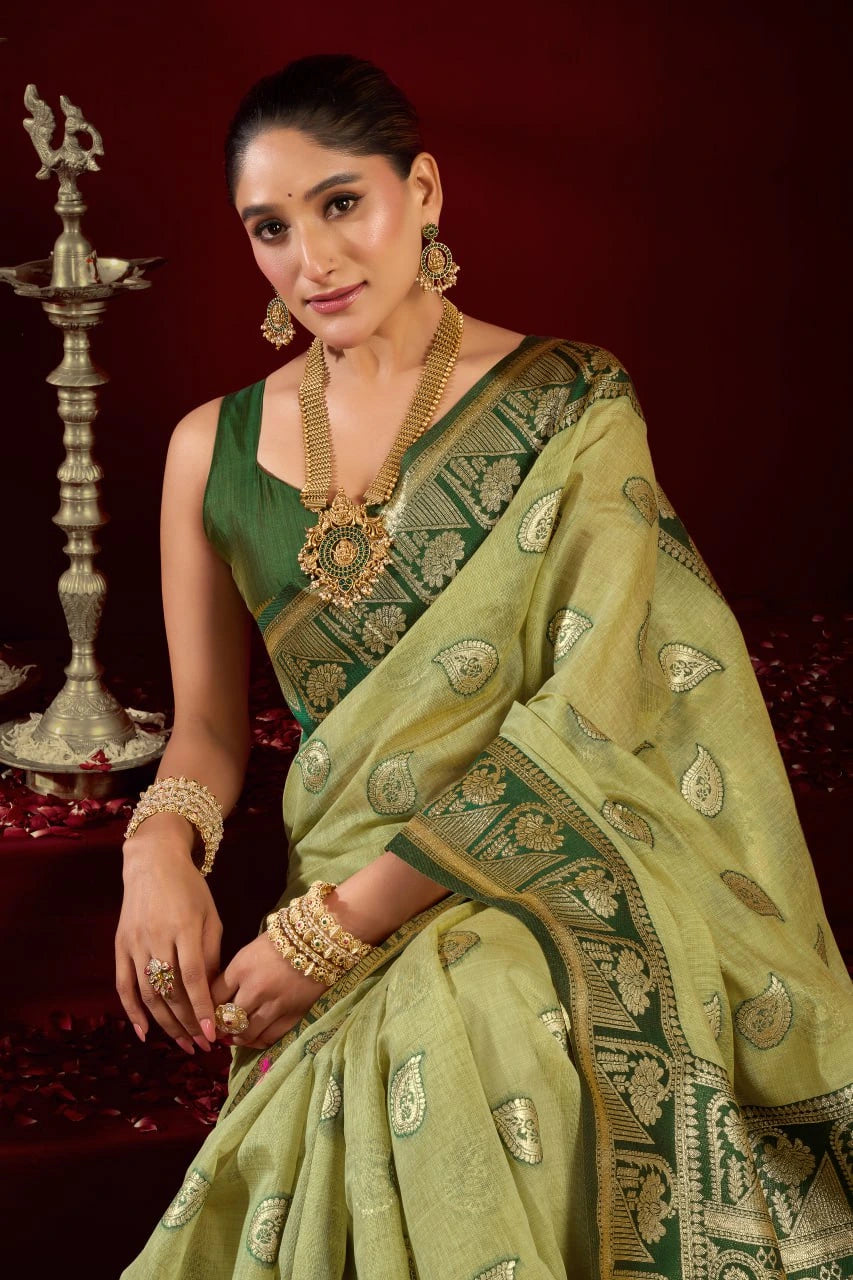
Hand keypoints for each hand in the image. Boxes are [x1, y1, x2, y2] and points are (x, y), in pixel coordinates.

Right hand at [115, 836, 222, 1053]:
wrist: (152, 862)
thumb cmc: (189, 888)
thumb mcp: (210, 915)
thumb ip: (211, 953)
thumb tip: (212, 992)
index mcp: (183, 928)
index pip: (193, 978)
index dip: (201, 1008)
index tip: (211, 1033)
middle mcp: (156, 938)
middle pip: (170, 991)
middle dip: (187, 1022)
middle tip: (202, 1045)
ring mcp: (134, 943)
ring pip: (148, 994)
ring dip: (165, 1023)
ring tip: (182, 1043)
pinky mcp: (120, 946)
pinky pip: (123, 985)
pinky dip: (131, 1011)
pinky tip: (144, 1032)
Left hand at [210, 932, 329, 1049]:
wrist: (319, 940)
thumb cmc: (281, 940)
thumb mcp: (250, 951)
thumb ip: (234, 975)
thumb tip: (219, 998)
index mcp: (241, 969)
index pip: (213, 998)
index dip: (207, 1010)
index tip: (208, 1015)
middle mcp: (255, 989)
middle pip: (227, 1020)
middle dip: (220, 1028)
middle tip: (219, 1030)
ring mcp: (275, 1005)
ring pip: (246, 1033)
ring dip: (237, 1038)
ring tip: (235, 1037)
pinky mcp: (292, 1014)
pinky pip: (269, 1037)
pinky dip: (258, 1041)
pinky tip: (254, 1038)